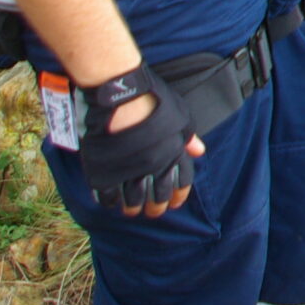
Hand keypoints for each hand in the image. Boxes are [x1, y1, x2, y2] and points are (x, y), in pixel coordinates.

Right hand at [80, 68, 206, 217]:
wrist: (119, 91)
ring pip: (132, 199)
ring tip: (131, 211)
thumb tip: (198, 151)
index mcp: (173, 152)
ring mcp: (128, 169)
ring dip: (133, 208)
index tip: (175, 203)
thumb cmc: (151, 97)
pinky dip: (110, 201)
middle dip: (156, 207)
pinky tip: (111, 202)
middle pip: (157, 195)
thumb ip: (187, 136)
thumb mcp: (178, 114)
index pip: (181, 182)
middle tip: (153, 212)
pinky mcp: (105, 170)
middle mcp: (154, 165)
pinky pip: (107, 194)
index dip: (179, 195)